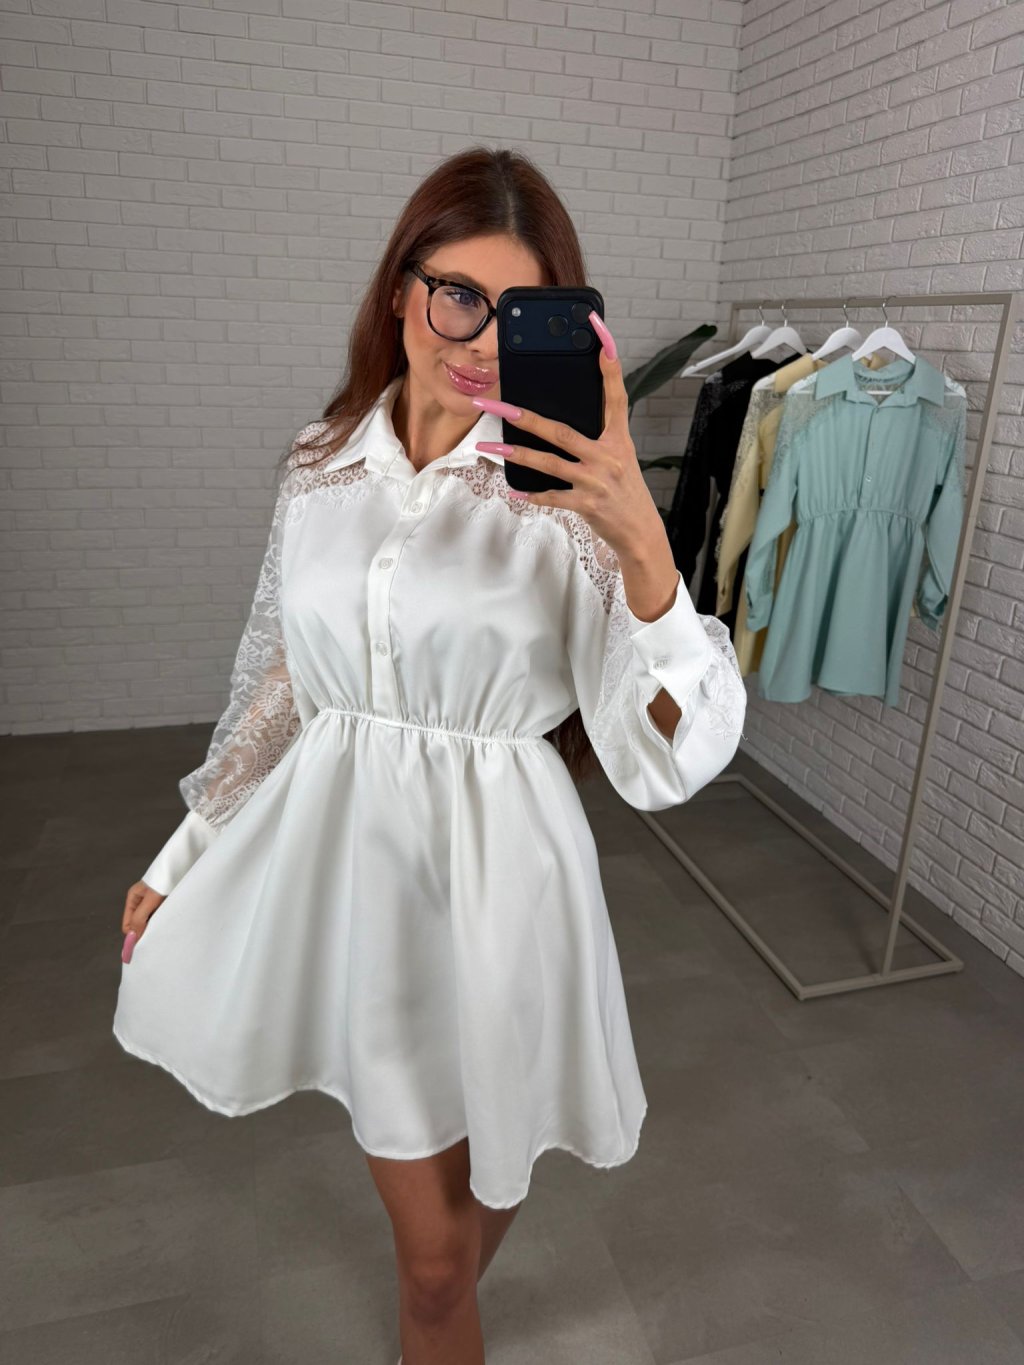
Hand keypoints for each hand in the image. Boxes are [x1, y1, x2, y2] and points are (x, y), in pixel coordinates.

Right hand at [121, 879, 165, 960]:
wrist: (182, 866)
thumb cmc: (164, 880)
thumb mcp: (149, 900)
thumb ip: (139, 918)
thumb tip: (132, 937)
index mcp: (133, 899)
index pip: (128, 925)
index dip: (133, 935)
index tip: (141, 945)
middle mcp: (141, 902)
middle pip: (138, 925)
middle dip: (144, 932)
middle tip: (154, 938)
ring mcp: (153, 903)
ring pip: (149, 922)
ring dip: (155, 926)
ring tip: (163, 927)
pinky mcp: (164, 903)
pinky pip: (160, 917)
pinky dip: (163, 921)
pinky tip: (169, 922)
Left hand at [472, 312, 664, 561]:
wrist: (641, 533)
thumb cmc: (625, 492)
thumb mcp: (619, 458)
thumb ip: (596, 438)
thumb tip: (558, 423)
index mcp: (618, 438)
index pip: (615, 394)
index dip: (609, 364)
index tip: (600, 333)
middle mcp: (608, 455)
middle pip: (560, 430)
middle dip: (525, 416)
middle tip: (495, 403)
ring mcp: (596, 480)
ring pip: (548, 462)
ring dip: (515, 453)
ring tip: (488, 444)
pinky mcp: (588, 504)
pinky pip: (553, 497)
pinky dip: (534, 494)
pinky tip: (515, 491)